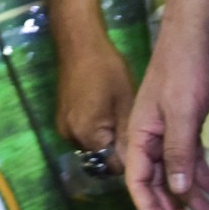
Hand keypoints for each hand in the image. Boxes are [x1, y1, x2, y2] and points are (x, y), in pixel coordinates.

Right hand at [55, 34, 135, 167]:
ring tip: (121, 118)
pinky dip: (97, 130)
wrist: (79, 44)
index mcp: (88, 135)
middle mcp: (71, 137)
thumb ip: (128, 137)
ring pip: (93, 146)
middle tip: (135, 129)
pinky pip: (84, 134)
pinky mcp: (62, 118)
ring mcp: (63, 127)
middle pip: (101, 157)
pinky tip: (107, 111)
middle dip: (119, 148)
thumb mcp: (126, 104)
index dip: (132, 156)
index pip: (114, 165)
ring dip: (108, 139)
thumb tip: (137, 165)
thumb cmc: (107, 70)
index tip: (146, 145)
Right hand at [125, 25, 208, 209]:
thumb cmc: (183, 72)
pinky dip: (202, 177)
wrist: (195, 37)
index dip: (152, 209)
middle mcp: (149, 137)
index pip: (139, 182)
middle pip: (157, 182)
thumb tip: (179, 190)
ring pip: (176, 173)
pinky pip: (189, 159)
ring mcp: (167, 131)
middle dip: (174, 208)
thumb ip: (178, 152)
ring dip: (191, 197)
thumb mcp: (182, 114)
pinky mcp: (184, 125)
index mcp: (139, 135)